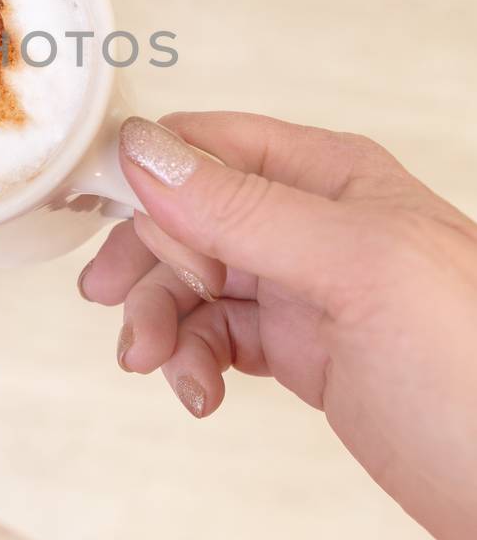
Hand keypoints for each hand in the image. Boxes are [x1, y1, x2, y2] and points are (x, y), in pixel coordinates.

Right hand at [78, 113, 476, 539]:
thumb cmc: (473, 376)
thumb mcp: (356, 270)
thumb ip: (246, 210)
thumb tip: (144, 152)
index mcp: (332, 176)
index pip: (207, 144)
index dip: (148, 180)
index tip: (100, 227)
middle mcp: (315, 223)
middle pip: (188, 216)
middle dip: (147, 263)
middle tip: (118, 315)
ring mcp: (309, 290)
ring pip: (195, 282)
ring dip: (162, 322)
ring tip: (161, 371)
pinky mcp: (306, 353)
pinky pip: (219, 337)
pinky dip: (194, 363)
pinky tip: (202, 396)